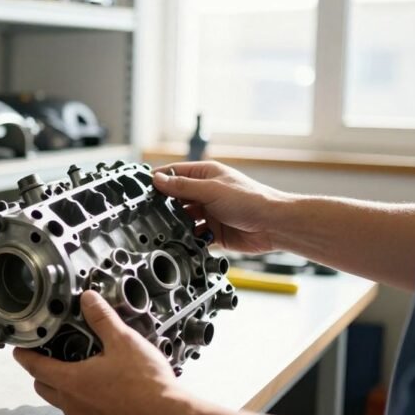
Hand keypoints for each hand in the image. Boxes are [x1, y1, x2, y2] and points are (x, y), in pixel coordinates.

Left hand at [13, 291, 186, 414]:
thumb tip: (89, 300)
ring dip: (63, 386)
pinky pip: (82, 414)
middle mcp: (74, 404)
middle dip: (41, 371)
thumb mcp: (123, 341)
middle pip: (44, 386)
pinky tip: (101, 390)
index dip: (24, 355)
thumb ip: (102, 318)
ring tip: (80, 369)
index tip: (19, 348)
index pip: (35, 367)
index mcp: (72, 381)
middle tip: (50, 355)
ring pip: (63, 402)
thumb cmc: (147, 385)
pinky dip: (83, 401)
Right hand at [153, 161, 288, 253]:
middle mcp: (205, 193)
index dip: (157, 180)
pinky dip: (186, 238)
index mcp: (205, 175)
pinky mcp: (212, 232)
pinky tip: (181, 240)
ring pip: (182, 218)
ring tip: (165, 228)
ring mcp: (209, 213)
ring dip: (175, 224)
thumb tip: (157, 179)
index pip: (173, 174)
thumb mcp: (212, 190)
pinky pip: (192, 235)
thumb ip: (183, 187)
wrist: (274, 226)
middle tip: (148, 212)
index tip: (140, 189)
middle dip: (163, 205)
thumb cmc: (251, 200)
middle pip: (175, 198)